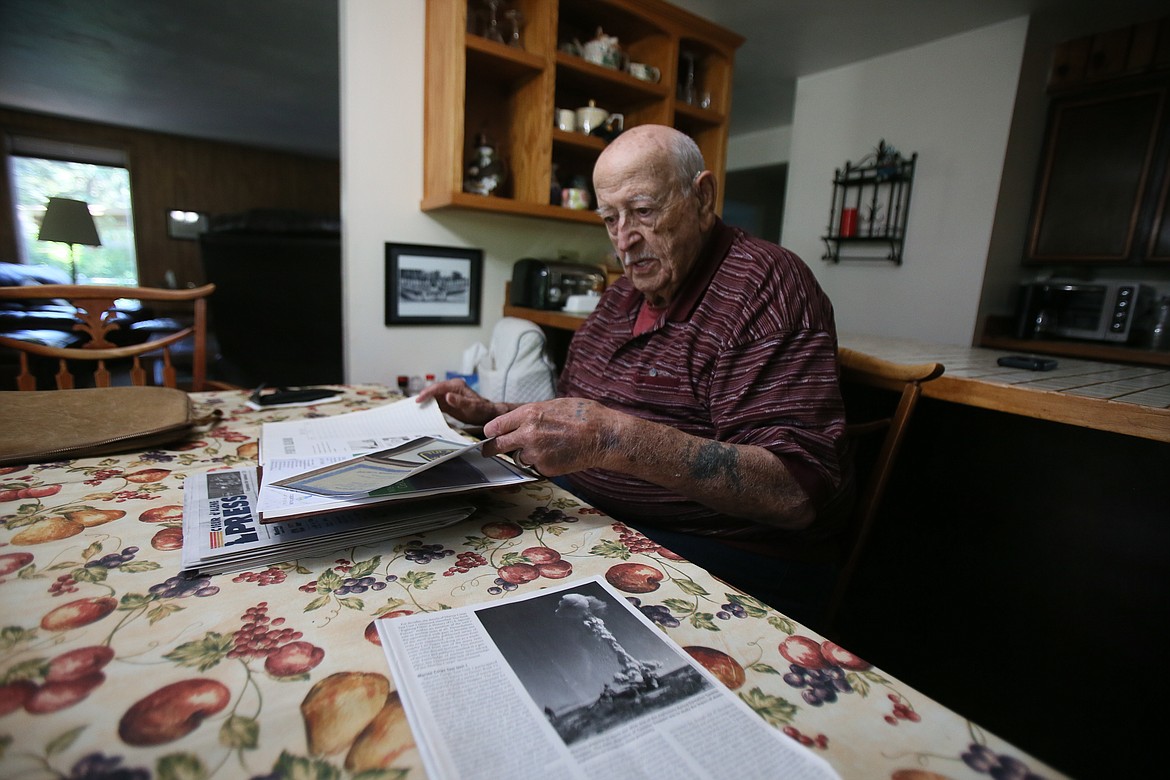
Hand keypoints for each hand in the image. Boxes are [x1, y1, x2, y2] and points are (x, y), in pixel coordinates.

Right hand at [414, 378, 503, 426]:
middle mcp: (451, 389)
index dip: (427, 393)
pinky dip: (429, 407)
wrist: (487, 414)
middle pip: (433, 391)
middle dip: (423, 397)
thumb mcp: (471, 407)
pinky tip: (423, 412)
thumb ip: (460, 401)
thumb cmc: (481, 410)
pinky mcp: (447, 402)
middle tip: (413, 405)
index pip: (438, 387)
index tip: (419, 399)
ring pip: (433, 397)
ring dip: (425, 402)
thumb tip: (447, 396)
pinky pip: (436, 403)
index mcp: (456, 386)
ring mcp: (449, 395)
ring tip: (415, 409)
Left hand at [482, 397, 623, 475]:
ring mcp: (536, 453)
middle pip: (498, 446)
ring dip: (525, 455)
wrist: (603, 436)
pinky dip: (542, 463)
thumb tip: (516, 419)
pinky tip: (557, 454)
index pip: (495, 427)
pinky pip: (535, 467)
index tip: (489, 436)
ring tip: (546, 446)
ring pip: (519, 458)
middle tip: (488, 451)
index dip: (491, 432)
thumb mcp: (553, 404)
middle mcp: (528, 434)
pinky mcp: (546, 468)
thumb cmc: (583, 415)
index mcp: (528, 414)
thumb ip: (531, 413)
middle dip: (492, 449)